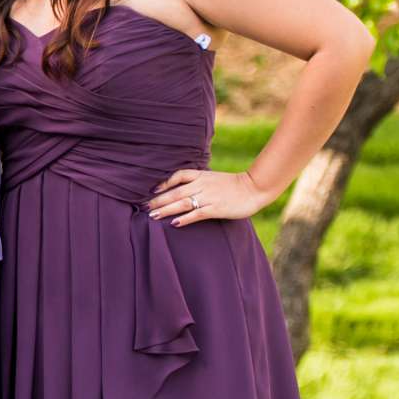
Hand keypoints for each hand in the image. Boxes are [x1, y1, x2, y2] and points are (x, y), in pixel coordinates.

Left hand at [148, 168, 268, 225]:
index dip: (164, 182)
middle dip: (157, 200)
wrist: (255, 188)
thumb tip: (183, 190)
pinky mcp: (216, 208)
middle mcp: (202, 185)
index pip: (178, 175)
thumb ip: (199, 182)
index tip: (152, 190)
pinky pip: (197, 213)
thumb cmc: (234, 185)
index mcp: (202, 176)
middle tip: (143, 207)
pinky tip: (174, 223)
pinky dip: (184, 218)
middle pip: (175, 192)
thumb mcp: (214, 179)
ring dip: (165, 209)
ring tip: (152, 216)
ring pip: (182, 203)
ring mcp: (209, 197)